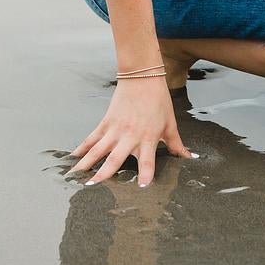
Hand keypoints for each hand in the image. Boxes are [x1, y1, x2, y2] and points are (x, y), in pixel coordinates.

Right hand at [67, 77, 193, 186]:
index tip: (142, 187)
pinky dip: (82, 147)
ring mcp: (115, 129)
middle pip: (115, 158)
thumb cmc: (158, 101)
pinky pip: (92, 137)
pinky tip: (74, 157)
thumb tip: (190, 158)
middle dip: (104, 173)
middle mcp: (129, 136)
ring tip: (76, 176)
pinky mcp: (106, 122)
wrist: (142, 77)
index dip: (146, 174)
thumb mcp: (170, 124)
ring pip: (98, 149)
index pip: (148, 161)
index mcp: (148, 138)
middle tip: (94, 187)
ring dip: (87, 163)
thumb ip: (177, 144)